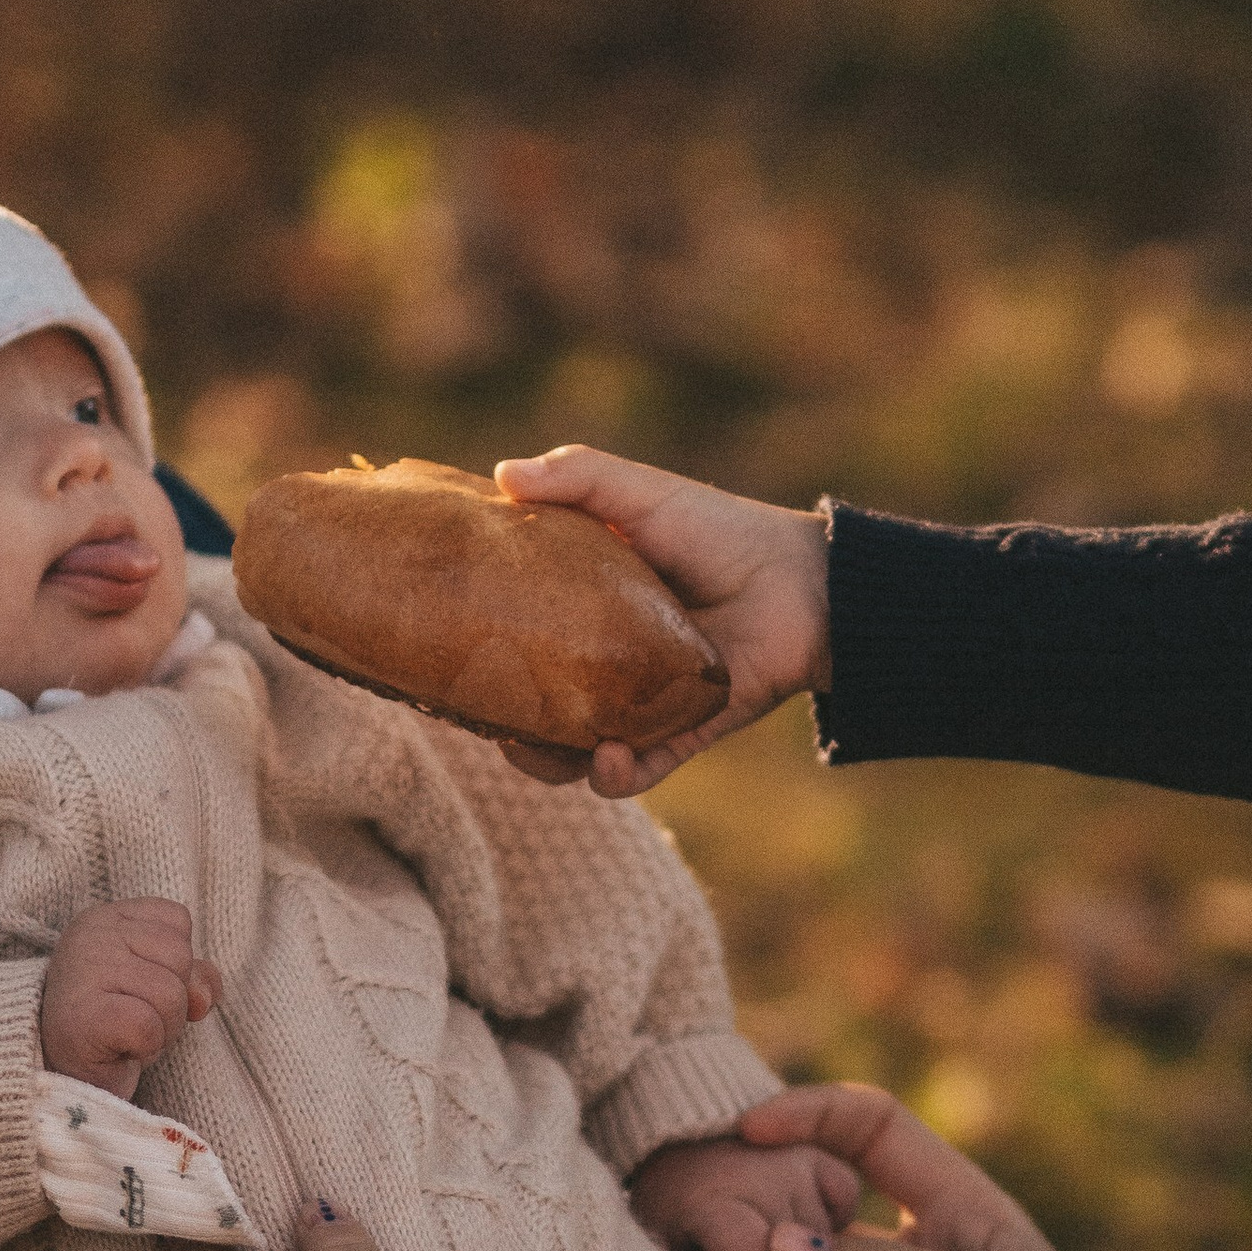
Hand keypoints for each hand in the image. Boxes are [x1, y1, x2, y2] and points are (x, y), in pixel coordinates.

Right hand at [41, 898, 221, 1099]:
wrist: (70, 1074)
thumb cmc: (117, 1021)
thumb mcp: (161, 985)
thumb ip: (193, 974)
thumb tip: (205, 996)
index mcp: (107, 917)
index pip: (178, 919)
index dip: (176, 962)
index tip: (140, 985)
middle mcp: (91, 935)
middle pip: (180, 956)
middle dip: (173, 998)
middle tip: (135, 1015)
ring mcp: (84, 971)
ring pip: (171, 994)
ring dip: (163, 1026)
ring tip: (128, 1033)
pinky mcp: (84, 1016)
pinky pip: (149, 1027)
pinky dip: (146, 1046)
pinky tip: (119, 1047)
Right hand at [493, 447, 830, 795]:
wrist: (806, 585)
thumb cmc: (721, 531)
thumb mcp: (641, 494)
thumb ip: (577, 478)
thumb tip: (501, 475)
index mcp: (578, 608)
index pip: (511, 637)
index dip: (476, 648)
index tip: (444, 647)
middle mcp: (600, 662)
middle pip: (532, 705)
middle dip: (502, 720)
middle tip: (483, 715)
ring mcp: (637, 704)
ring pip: (574, 751)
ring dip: (550, 760)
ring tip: (536, 751)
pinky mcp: (679, 735)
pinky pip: (637, 772)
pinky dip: (616, 776)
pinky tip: (609, 760)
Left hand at [627, 1128, 859, 1250]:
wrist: (676, 1140)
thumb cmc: (668, 1203)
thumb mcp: (663, 1250)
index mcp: (715, 1197)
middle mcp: (764, 1173)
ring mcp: (796, 1159)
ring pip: (823, 1236)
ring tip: (762, 1240)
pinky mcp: (818, 1151)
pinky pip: (844, 1195)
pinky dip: (830, 1215)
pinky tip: (799, 1224)